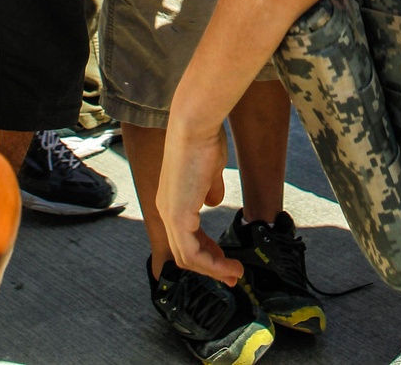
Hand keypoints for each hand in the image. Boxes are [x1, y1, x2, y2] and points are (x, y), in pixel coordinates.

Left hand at [158, 120, 240, 284]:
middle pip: (185, 252)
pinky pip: (192, 252)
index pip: (186, 236)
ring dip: (213, 269)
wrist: (195, 125)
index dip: (207, 251)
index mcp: (172, 199)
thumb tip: (213, 201)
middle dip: (211, 266)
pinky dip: (211, 264)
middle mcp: (166, 210)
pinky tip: (228, 264)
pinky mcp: (177, 216)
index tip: (226, 259)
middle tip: (232, 276)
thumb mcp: (210, 169)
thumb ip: (210, 188)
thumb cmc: (204, 140)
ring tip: (235, 274)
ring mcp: (169, 214)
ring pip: (187, 257)